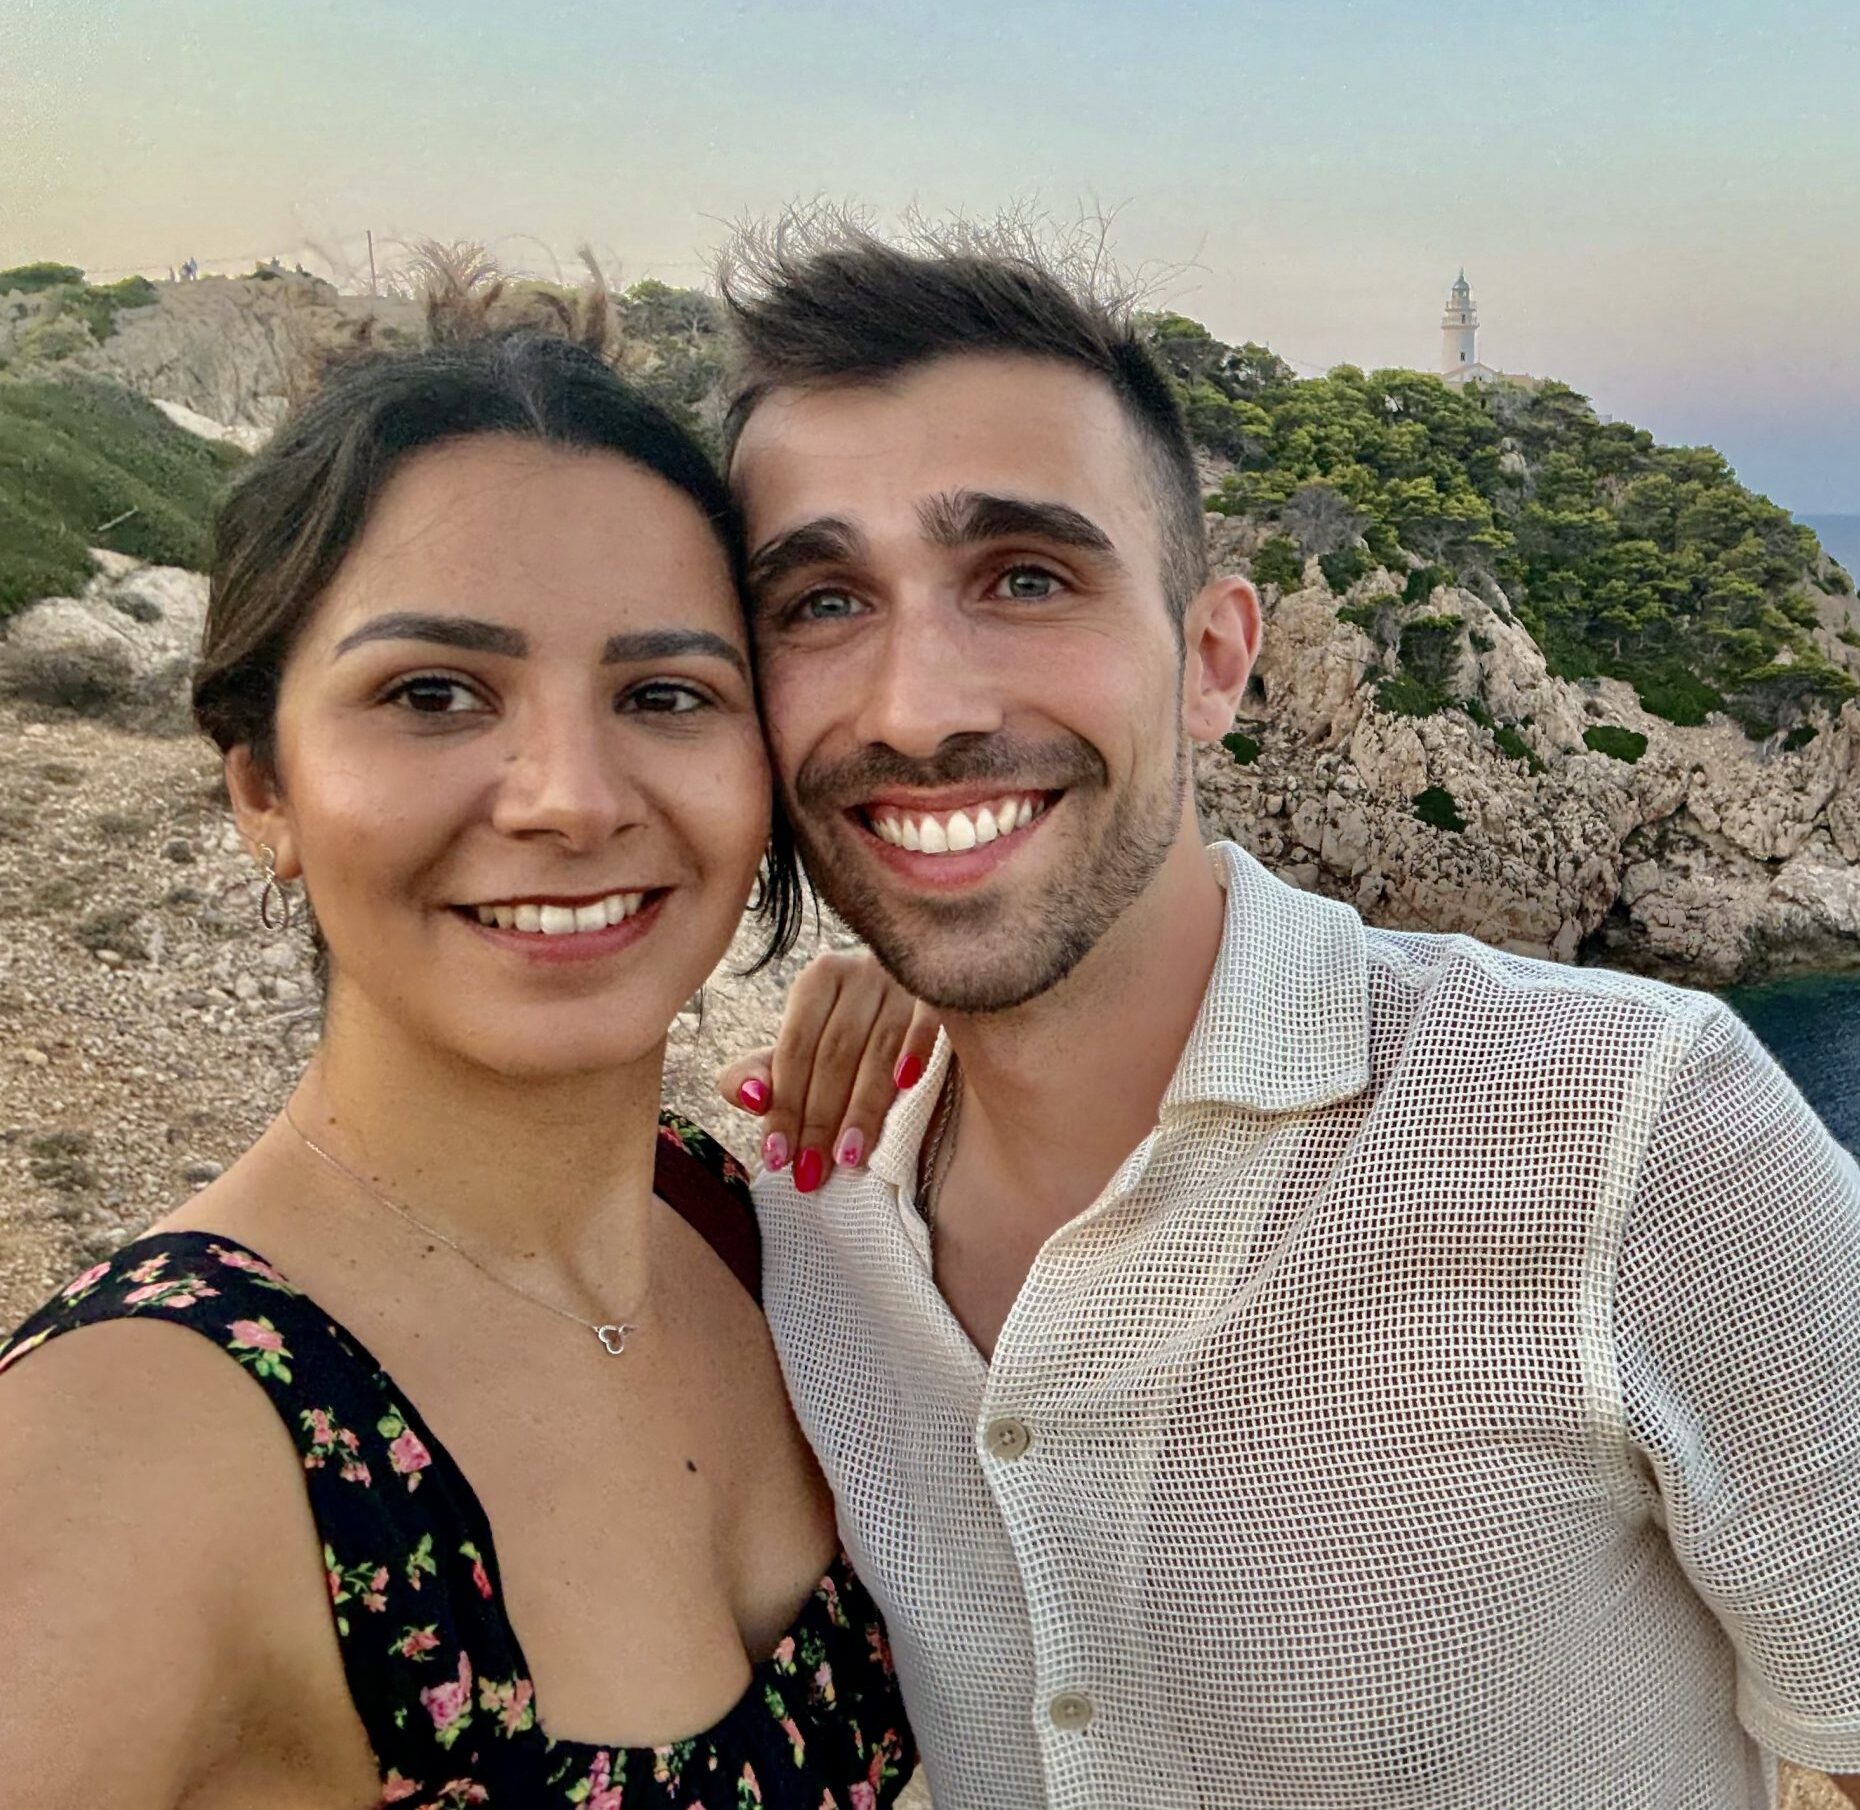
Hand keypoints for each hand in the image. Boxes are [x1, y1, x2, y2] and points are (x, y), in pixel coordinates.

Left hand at [717, 949, 940, 1193]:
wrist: (909, 999)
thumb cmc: (845, 1034)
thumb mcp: (798, 1049)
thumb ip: (759, 1074)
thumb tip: (751, 1100)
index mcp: (819, 980)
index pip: (795, 1048)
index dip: (784, 1106)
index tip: (778, 1158)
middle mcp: (862, 972)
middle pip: (835, 1052)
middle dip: (820, 1118)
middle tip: (811, 1173)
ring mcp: (906, 981)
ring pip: (880, 1049)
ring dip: (863, 1108)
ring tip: (848, 1159)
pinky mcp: (944, 993)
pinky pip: (930, 1023)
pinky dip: (916, 1052)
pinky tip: (905, 1088)